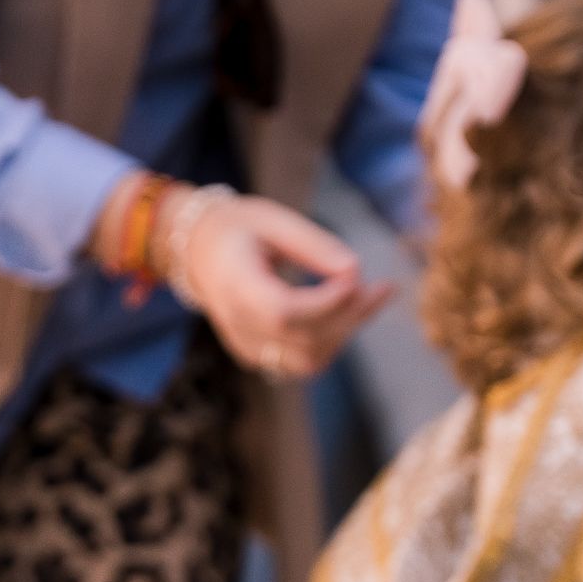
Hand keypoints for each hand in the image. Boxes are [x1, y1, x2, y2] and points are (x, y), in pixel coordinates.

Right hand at [177, 192, 395, 379]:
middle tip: (383, 287)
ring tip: (373, 298)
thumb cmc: (239, 228)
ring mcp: (245, 346)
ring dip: (346, 333)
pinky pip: (303, 361)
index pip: (283, 311)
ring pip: (308, 361)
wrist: (199, 252)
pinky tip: (349, 312)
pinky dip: (332, 340)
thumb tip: (356, 273)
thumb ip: (315, 246)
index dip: (327, 301)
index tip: (357, 275)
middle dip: (350, 316)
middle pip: (302, 340)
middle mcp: (236, 324)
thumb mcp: (275, 220)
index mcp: (233, 285)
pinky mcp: (256, 356)